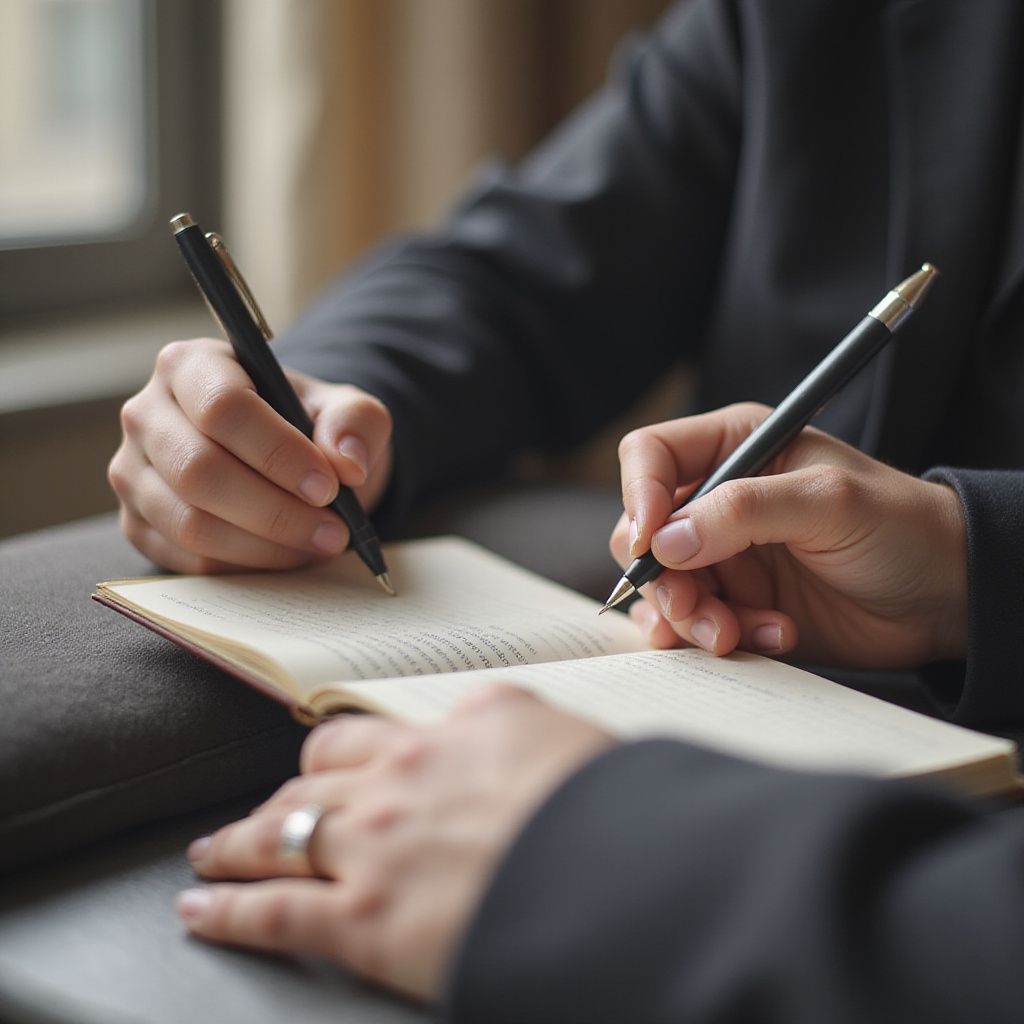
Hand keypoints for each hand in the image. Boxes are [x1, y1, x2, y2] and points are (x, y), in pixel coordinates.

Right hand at [109, 338, 392, 571]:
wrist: (282, 459)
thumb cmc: (307, 426)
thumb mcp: (345, 411)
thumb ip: (355, 423)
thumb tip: (347, 463)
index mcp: (192, 365)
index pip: (224, 407)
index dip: (278, 452)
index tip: (329, 486)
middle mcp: (147, 413)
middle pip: (199, 471)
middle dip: (276, 511)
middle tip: (334, 530)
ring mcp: (132, 472)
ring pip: (191, 523)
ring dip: (265, 546)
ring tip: (319, 543)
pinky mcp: (137, 524)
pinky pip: (188, 560)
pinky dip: (246, 567)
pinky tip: (286, 555)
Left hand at [177, 686, 612, 1000]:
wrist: (618, 874)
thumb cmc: (616, 812)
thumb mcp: (576, 741)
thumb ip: (529, 733)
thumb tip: (522, 744)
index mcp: (463, 725)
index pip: (386, 730)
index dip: (352, 752)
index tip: (339, 763)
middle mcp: (406, 771)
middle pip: (319, 774)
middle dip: (290, 793)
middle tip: (273, 809)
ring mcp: (375, 841)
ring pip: (279, 831)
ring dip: (240, 841)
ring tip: (215, 852)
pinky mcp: (360, 917)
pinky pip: (271, 910)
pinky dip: (226, 911)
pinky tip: (201, 911)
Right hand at [612, 403, 967, 667]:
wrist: (944, 597)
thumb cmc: (900, 526)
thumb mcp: (828, 501)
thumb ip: (745, 510)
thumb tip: (664, 542)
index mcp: (735, 448)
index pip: (650, 456)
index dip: (638, 495)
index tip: (648, 545)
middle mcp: (717, 501)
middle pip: (640, 532)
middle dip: (662, 578)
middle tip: (696, 608)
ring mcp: (722, 557)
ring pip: (661, 587)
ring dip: (691, 618)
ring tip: (736, 634)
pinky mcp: (734, 604)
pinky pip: (692, 626)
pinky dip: (714, 640)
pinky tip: (770, 638)